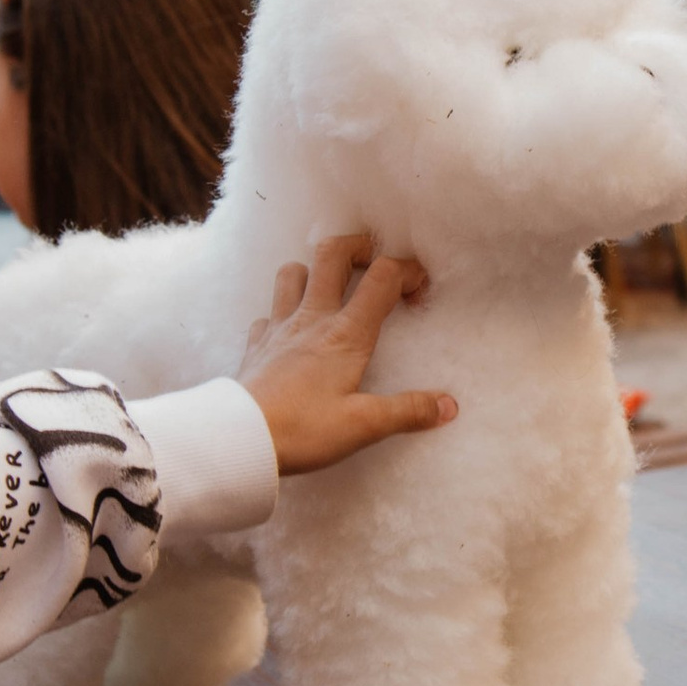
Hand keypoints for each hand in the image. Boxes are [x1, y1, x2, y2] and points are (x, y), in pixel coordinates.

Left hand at [241, 237, 456, 476]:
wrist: (238, 439)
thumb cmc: (302, 429)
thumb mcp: (364, 426)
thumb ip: (408, 411)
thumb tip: (448, 406)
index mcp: (345, 333)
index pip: (381, 278)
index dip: (407, 270)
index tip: (421, 289)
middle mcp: (312, 319)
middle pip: (332, 254)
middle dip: (359, 245)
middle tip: (374, 262)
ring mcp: (278, 328)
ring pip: (293, 273)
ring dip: (314, 271)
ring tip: (331, 290)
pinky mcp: (255, 346)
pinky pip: (268, 314)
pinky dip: (282, 313)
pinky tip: (291, 333)